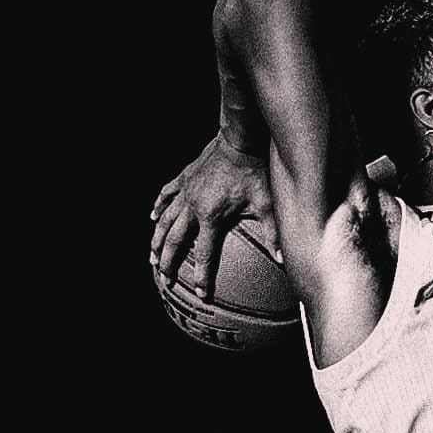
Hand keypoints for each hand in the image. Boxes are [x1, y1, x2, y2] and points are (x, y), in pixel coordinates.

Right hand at [150, 131, 280, 296]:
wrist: (239, 138)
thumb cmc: (254, 170)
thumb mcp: (266, 203)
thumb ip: (271, 233)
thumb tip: (282, 259)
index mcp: (211, 216)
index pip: (205, 254)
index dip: (202, 276)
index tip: (200, 294)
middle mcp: (193, 207)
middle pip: (175, 240)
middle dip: (168, 262)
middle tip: (164, 279)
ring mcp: (186, 192)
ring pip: (165, 220)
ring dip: (156, 240)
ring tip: (150, 257)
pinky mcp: (183, 178)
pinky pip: (166, 194)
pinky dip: (158, 206)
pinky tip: (152, 217)